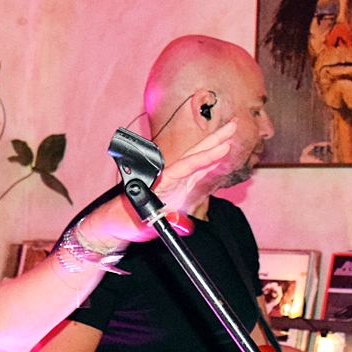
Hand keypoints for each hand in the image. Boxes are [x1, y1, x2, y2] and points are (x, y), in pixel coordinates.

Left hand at [80, 121, 239, 246]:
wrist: (118, 222)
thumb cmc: (129, 222)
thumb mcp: (147, 227)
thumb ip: (167, 224)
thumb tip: (185, 224)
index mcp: (161, 181)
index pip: (186, 165)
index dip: (205, 157)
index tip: (223, 147)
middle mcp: (169, 176)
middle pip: (195, 154)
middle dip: (214, 139)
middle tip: (233, 125)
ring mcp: (176, 180)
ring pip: (198, 159)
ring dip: (215, 146)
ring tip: (231, 132)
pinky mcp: (179, 186)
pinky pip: (198, 171)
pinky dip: (212, 161)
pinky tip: (223, 152)